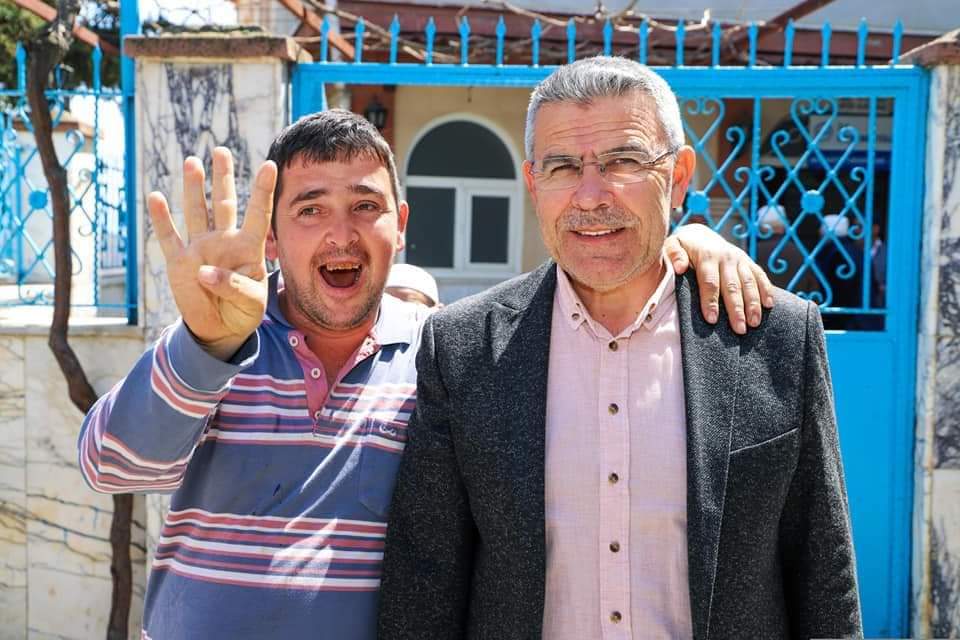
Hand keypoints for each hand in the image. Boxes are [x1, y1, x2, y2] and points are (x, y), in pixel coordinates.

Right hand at [147, 147, 277, 359]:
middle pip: (224, 203)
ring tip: (192, 162)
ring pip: (197, 212)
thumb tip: (204, 271)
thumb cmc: (244, 311)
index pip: (258, 214)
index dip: (263, 191)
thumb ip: (233, 286)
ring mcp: (200, 248)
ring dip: (194, 188)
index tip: (270, 165)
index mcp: (248, 247)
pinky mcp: (179, 262)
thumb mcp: (250, 303)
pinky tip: (156, 196)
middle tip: (221, 150)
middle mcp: (224, 241)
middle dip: (222, 177)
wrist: (221, 329)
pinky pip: (168, 237)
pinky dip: (161, 218)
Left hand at [665, 223, 774, 334]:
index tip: (712, 320)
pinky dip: (766, 290)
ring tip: (754, 323)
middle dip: (736, 309)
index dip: (711, 301)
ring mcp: (739, 259)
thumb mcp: (672, 245)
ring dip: (753, 304)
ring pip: (749, 283)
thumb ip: (674, 255)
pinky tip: (769, 306)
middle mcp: (726, 257)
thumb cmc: (682, 247)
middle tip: (739, 329)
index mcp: (706, 256)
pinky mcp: (748, 262)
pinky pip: (760, 276)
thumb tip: (680, 268)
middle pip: (732, 286)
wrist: (699, 234)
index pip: (709, 282)